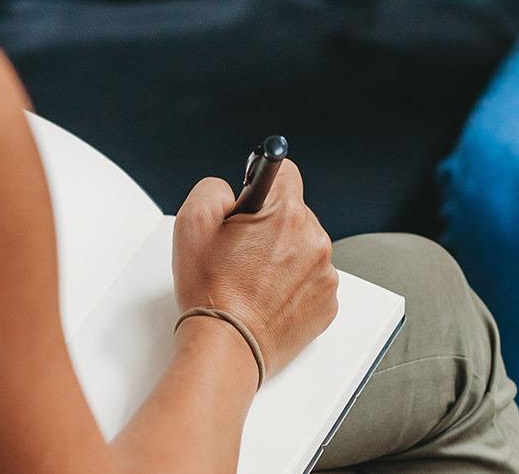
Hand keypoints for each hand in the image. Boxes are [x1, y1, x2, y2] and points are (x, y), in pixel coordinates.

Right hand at [172, 159, 338, 375]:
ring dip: (282, 256)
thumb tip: (231, 189)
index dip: (261, 182)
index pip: (286, 171)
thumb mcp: (191, 223)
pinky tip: (266, 298)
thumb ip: (212, 188)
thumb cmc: (210, 292)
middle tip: (240, 252)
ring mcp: (325, 275)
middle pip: (294, 214)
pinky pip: (311, 280)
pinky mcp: (327, 304)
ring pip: (303, 248)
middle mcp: (315, 241)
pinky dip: (292, 285)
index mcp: (286, 215)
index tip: (252, 198)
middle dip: (269, 225)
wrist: (226, 347)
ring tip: (251, 281)